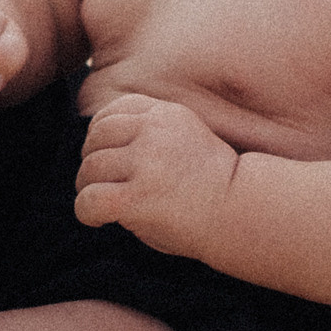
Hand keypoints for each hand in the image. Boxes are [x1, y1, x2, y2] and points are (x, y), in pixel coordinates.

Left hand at [73, 91, 237, 256]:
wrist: (244, 214)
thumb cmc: (216, 186)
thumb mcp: (187, 140)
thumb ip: (150, 135)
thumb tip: (100, 146)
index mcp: (166, 115)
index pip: (114, 110)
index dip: (101, 134)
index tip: (107, 154)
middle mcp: (153, 132)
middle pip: (95, 138)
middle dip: (92, 161)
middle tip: (101, 184)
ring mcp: (145, 164)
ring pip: (89, 169)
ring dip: (88, 188)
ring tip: (103, 204)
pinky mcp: (136, 198)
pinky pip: (88, 200)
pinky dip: (86, 212)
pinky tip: (100, 220)